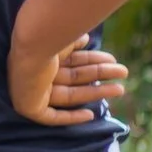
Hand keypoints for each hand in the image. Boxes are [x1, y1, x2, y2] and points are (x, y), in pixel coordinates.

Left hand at [8, 33, 128, 126]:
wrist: (34, 42)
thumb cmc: (51, 35)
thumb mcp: (67, 36)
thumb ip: (75, 41)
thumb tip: (85, 39)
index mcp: (43, 52)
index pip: (71, 60)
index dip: (91, 61)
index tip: (111, 60)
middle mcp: (37, 71)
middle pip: (75, 76)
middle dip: (100, 74)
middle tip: (124, 72)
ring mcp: (32, 89)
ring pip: (70, 94)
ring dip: (96, 92)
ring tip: (121, 89)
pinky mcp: (28, 106)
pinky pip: (51, 117)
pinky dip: (70, 117)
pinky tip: (90, 115)